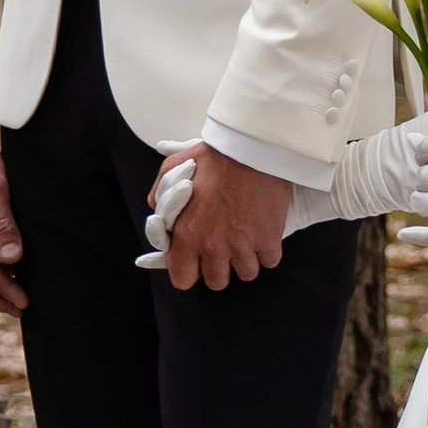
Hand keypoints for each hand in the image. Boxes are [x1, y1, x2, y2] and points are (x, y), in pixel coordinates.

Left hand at [159, 144, 290, 288]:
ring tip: (247, 237)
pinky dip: (268, 250)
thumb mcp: (175, 169)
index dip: (191, 271)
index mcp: (187, 233)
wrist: (253, 146)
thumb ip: (160, 194)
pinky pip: (269, 262)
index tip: (199, 262)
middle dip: (221, 266)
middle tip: (226, 246)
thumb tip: (157, 212)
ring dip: (246, 259)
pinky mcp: (268, 240)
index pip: (182, 278)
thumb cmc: (216, 156)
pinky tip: (264, 231)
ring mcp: (242, 245)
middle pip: (216, 282)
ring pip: (245, 274)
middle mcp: (213, 245)